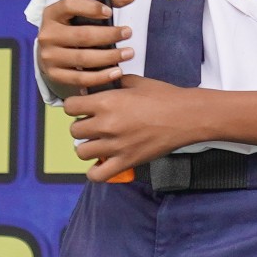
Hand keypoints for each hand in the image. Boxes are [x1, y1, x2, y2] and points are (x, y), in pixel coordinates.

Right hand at [38, 0, 136, 88]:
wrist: (51, 51)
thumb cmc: (71, 26)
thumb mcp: (84, 9)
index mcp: (52, 13)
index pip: (69, 5)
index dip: (90, 7)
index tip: (110, 12)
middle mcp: (48, 34)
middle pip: (82, 35)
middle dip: (109, 35)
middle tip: (128, 33)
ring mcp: (50, 56)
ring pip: (83, 58)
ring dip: (109, 57)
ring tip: (128, 53)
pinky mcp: (55, 74)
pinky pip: (80, 78)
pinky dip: (101, 77)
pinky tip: (116, 72)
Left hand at [60, 76, 210, 180]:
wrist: (186, 116)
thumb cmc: (164, 97)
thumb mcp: (135, 82)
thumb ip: (114, 83)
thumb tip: (98, 86)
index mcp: (107, 102)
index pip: (70, 106)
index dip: (75, 106)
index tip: (82, 108)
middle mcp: (107, 124)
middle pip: (74, 130)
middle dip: (82, 126)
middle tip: (94, 125)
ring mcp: (115, 146)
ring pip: (82, 152)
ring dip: (87, 147)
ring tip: (98, 143)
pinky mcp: (126, 162)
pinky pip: (98, 175)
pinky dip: (95, 172)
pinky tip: (102, 163)